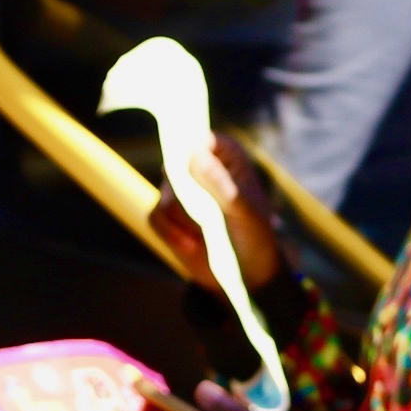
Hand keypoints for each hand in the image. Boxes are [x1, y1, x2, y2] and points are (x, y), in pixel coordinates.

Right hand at [144, 134, 286, 291]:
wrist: (247, 272)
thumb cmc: (255, 235)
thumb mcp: (244, 212)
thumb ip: (220, 183)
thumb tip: (194, 154)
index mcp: (227, 155)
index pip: (201, 138)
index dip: (192, 150)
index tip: (194, 172)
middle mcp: (201, 166)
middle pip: (176, 167)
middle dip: (187, 197)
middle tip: (205, 217)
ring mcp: (182, 189)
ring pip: (165, 195)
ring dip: (183, 220)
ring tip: (205, 234)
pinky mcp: (167, 214)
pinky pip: (155, 217)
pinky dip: (172, 234)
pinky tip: (191, 246)